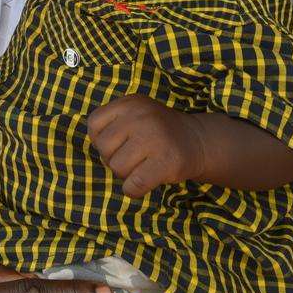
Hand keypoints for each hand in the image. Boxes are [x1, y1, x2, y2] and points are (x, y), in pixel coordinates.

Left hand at [86, 94, 206, 198]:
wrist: (198, 140)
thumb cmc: (157, 132)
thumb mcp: (135, 114)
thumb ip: (112, 124)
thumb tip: (97, 149)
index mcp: (130, 103)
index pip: (94, 123)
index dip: (101, 139)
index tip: (119, 142)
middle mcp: (141, 116)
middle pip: (103, 147)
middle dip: (113, 158)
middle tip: (132, 157)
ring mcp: (154, 138)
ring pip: (117, 167)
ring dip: (126, 174)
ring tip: (142, 166)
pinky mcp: (166, 161)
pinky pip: (134, 184)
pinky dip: (133, 190)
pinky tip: (144, 182)